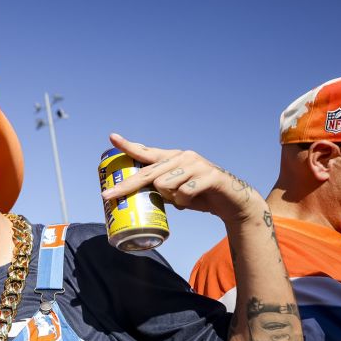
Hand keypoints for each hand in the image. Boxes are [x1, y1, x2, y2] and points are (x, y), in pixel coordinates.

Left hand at [100, 133, 262, 221]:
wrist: (232, 201)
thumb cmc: (200, 195)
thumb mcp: (176, 190)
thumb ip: (160, 187)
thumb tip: (135, 193)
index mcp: (174, 158)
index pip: (147, 152)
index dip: (129, 146)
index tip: (112, 138)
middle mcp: (183, 157)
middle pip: (148, 173)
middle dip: (127, 187)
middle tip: (108, 196)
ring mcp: (196, 165)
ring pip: (164, 186)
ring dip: (172, 199)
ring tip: (185, 198)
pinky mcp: (208, 177)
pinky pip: (183, 194)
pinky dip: (185, 202)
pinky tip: (195, 199)